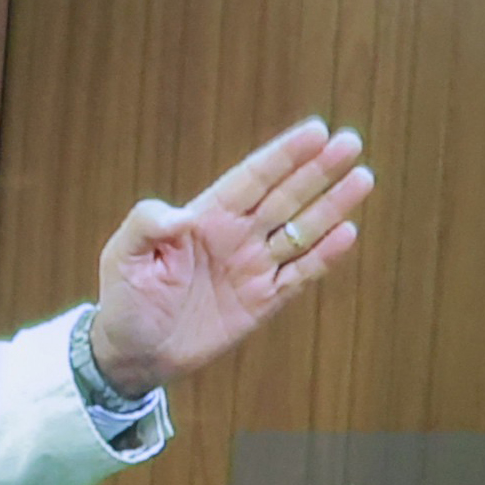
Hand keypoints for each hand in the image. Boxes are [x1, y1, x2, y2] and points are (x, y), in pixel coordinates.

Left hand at [87, 119, 375, 395]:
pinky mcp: (263, 302)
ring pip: (301, 230)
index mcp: (205, 217)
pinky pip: (300, 275)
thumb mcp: (122, 255)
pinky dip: (324, 256)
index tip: (316, 131)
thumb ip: (146, 224)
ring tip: (363, 179)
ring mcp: (253, 268)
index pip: (252, 178)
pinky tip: (348, 233)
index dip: (283, 155)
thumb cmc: (124, 300)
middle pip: (286, 196)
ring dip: (332, 206)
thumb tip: (180, 216)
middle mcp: (236, 236)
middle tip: (351, 142)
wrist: (134, 354)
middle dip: (318, 170)